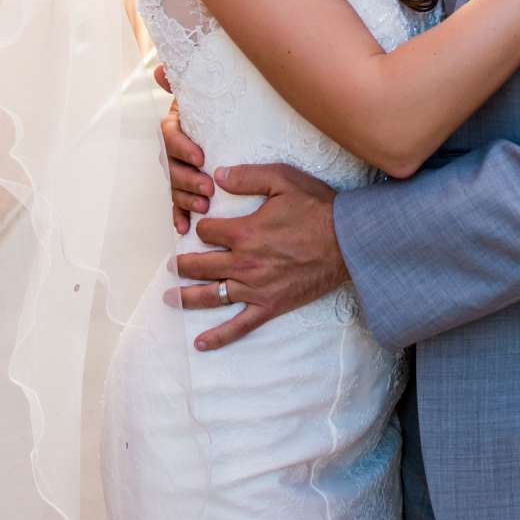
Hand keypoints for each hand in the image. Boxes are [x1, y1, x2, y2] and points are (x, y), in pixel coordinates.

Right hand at [156, 64, 210, 234]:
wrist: (234, 124)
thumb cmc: (219, 109)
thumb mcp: (206, 96)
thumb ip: (184, 83)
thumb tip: (159, 70)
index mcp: (176, 126)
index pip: (170, 136)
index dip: (182, 147)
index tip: (201, 157)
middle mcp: (173, 148)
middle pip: (171, 165)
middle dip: (187, 179)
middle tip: (208, 189)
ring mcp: (177, 169)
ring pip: (173, 186)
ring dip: (184, 198)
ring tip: (204, 206)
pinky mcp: (185, 188)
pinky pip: (175, 204)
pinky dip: (177, 215)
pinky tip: (182, 227)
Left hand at [169, 163, 345, 348]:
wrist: (349, 241)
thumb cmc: (318, 208)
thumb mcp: (283, 179)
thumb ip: (248, 176)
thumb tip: (218, 176)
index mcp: (244, 232)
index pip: (206, 232)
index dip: (202, 227)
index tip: (203, 226)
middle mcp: (244, 263)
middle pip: (200, 266)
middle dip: (182, 265)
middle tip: (171, 265)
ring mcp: (255, 288)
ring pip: (211, 296)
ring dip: (187, 297)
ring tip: (170, 298)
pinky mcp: (270, 306)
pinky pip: (239, 325)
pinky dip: (218, 336)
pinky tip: (199, 343)